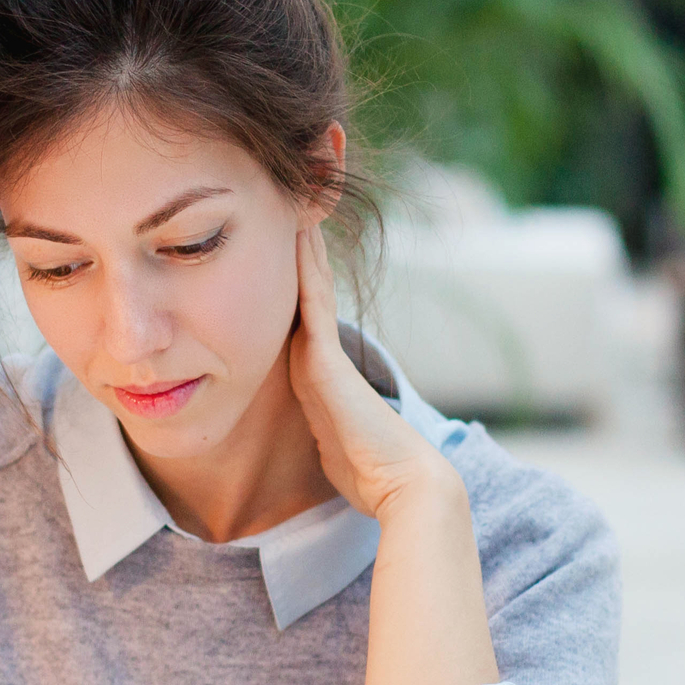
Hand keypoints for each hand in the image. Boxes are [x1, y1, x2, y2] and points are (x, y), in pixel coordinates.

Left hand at [288, 224, 456, 522]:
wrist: (402, 480)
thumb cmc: (369, 473)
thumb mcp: (330, 444)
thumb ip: (320, 426)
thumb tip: (318, 432)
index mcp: (317, 374)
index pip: (299, 318)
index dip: (292, 282)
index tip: (281, 246)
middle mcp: (321, 356)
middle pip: (305, 292)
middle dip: (298, 254)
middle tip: (290, 206)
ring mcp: (325, 353)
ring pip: (309, 287)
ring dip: (302, 248)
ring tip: (295, 203)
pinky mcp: (325, 358)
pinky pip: (310, 300)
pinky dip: (304, 267)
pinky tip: (298, 235)